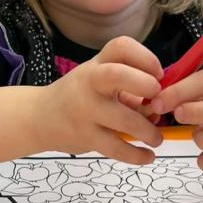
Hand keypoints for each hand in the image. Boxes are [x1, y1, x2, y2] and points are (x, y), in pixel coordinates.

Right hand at [36, 36, 163, 163]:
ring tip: (157, 138)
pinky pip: (115, 147)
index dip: (145, 57)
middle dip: (144, 84)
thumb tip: (162, 105)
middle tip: (158, 99)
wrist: (40, 118)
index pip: (121, 47)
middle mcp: (89, 82)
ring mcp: (85, 110)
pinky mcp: (85, 137)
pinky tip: (148, 156)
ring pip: (122, 119)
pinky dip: (136, 155)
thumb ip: (130, 88)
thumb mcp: (99, 81)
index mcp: (97, 64)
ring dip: (148, 130)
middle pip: (116, 74)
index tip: (159, 74)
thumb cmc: (80, 95)